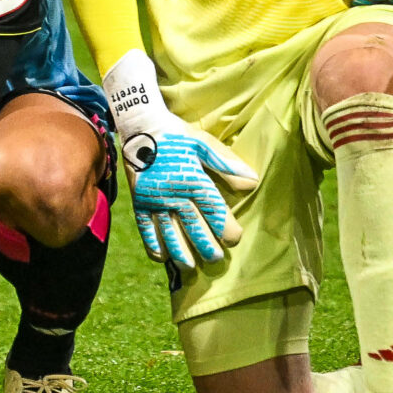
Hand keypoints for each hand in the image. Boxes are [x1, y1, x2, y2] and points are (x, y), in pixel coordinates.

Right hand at [105, 50, 259, 268]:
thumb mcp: (204, 142)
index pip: (213, 208)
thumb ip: (227, 164)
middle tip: (216, 258)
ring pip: (168, 231)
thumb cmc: (177, 135)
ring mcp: (154, 199)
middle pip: (192, 224)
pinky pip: (145, 227)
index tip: (235, 239)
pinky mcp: (140, 202)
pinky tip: (162, 257)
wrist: (140, 126)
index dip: (225, 226)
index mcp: (193, 178)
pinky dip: (153, 243)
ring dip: (180, 251)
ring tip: (190, 266)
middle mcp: (173, 192)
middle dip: (205, 244)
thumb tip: (253, 182)